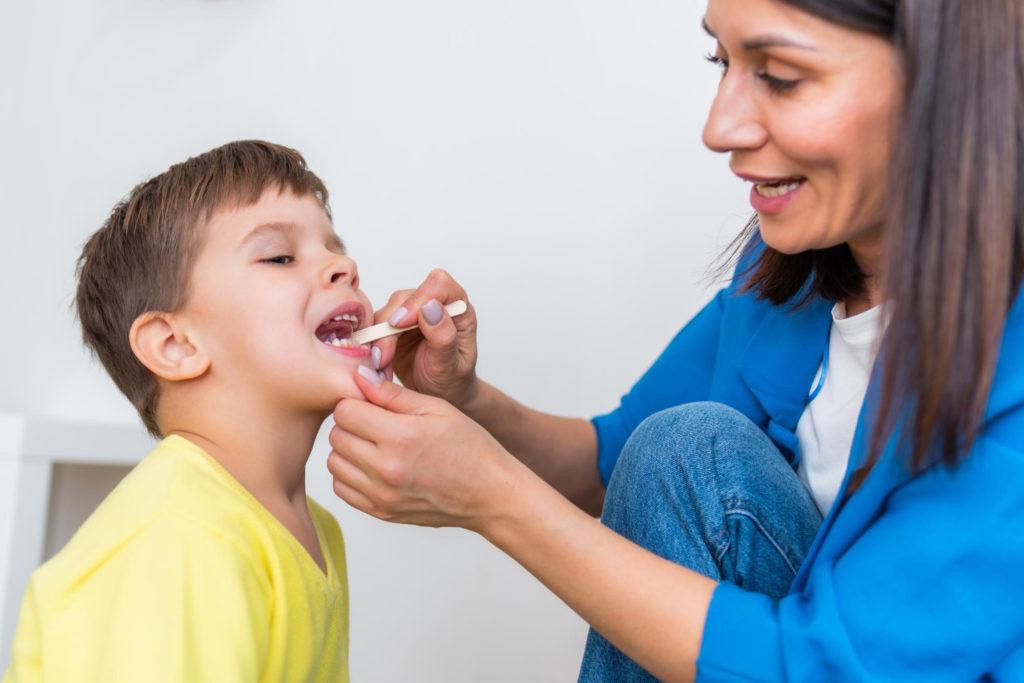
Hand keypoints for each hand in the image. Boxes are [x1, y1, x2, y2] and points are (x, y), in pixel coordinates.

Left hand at [328, 367, 518, 530]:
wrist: (489, 494)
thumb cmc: (470, 448)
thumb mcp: (437, 408)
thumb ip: (393, 393)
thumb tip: (358, 376)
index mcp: (400, 436)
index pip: (345, 410)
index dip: (357, 401)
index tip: (373, 404)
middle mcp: (385, 468)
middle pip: (336, 435)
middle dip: (351, 423)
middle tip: (375, 422)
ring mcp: (380, 494)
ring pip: (333, 462)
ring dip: (348, 449)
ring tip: (375, 444)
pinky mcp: (380, 512)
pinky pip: (342, 488)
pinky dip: (351, 474)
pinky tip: (373, 465)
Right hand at [370, 269, 479, 409]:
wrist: (440, 394)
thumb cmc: (452, 381)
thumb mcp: (451, 366)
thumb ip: (443, 337)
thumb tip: (431, 307)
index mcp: (458, 309)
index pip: (438, 286)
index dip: (417, 300)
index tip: (400, 324)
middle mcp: (435, 305)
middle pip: (405, 298)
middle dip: (389, 326)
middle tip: (383, 357)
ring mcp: (413, 313)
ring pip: (387, 311)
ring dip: (378, 338)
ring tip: (381, 365)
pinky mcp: (394, 325)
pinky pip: (375, 326)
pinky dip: (372, 345)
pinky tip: (377, 365)